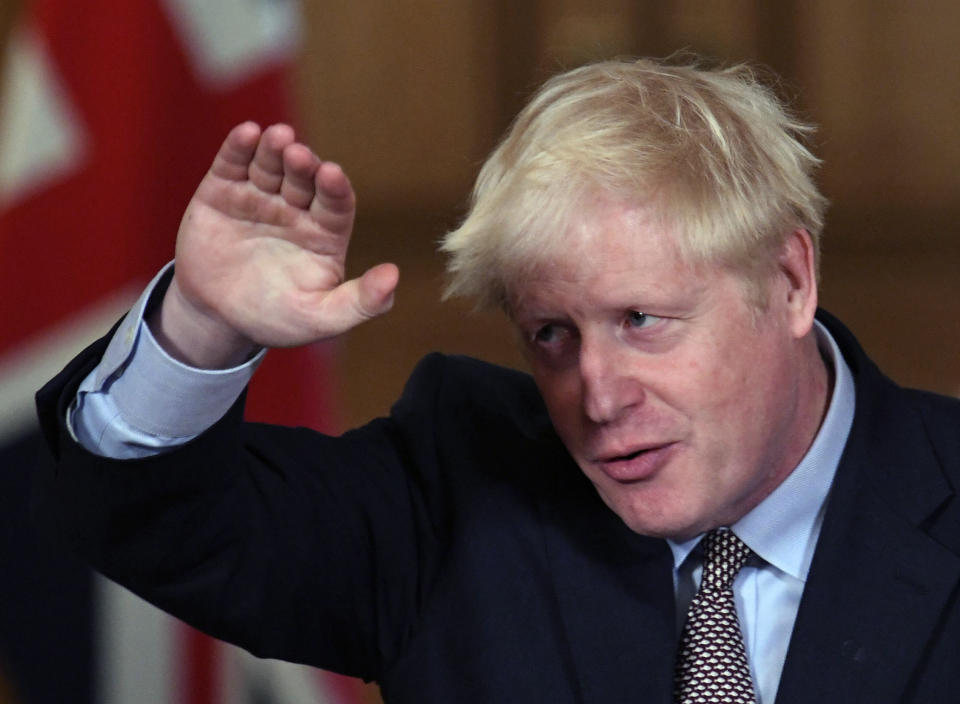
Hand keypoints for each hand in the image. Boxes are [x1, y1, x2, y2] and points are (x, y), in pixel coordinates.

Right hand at [151, 122, 398, 367]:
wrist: (216, 318)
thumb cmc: (275, 318)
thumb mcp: (321, 319)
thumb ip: (360, 302)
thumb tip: (394, 276)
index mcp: (324, 233)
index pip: (336, 203)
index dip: (335, 188)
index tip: (331, 174)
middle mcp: (296, 209)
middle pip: (304, 179)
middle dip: (303, 165)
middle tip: (299, 155)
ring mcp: (259, 196)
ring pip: (271, 165)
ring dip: (274, 148)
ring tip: (277, 137)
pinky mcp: (222, 191)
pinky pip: (233, 164)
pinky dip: (239, 147)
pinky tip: (247, 134)